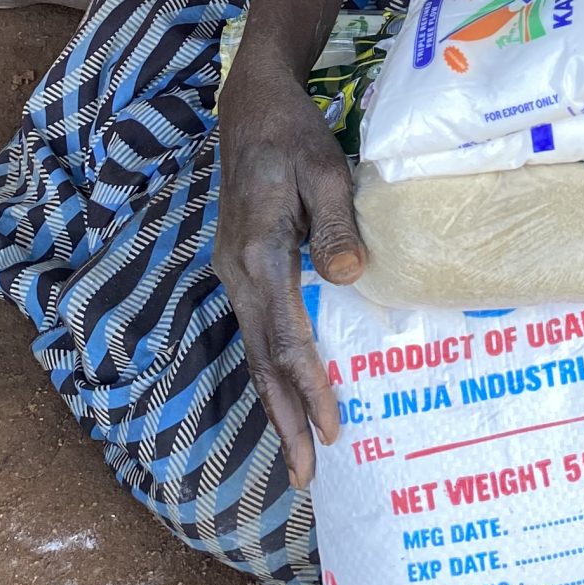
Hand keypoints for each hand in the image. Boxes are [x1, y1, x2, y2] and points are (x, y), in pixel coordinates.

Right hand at [214, 44, 364, 488]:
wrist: (250, 109)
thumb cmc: (294, 137)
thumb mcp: (327, 169)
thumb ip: (339, 225)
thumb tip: (350, 279)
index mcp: (260, 251)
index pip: (285, 335)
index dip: (308, 385)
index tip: (331, 425)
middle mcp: (237, 272)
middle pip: (261, 360)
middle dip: (286, 420)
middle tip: (309, 475)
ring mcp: (233, 274)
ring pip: (253, 353)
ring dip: (275, 406)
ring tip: (298, 457)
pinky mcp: (239, 271)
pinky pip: (254, 333)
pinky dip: (269, 374)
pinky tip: (287, 397)